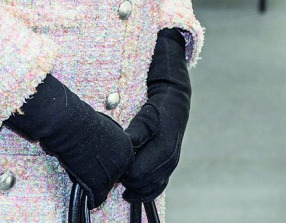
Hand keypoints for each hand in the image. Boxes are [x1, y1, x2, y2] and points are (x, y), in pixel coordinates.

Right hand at [4, 74, 133, 208]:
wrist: (70, 126)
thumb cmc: (81, 123)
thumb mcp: (105, 128)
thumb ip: (110, 142)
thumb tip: (104, 149)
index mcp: (127, 145)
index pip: (122, 164)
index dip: (108, 166)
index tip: (98, 165)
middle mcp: (124, 160)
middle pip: (115, 176)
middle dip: (102, 175)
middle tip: (88, 170)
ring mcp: (113, 173)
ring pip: (105, 187)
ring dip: (94, 185)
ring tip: (82, 174)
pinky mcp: (100, 184)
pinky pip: (97, 199)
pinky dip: (90, 198)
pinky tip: (83, 191)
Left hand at [123, 29, 191, 202]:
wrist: (176, 94)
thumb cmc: (158, 100)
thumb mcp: (148, 110)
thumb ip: (138, 129)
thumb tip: (127, 144)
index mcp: (164, 144)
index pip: (136, 171)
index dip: (120, 169)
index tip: (108, 161)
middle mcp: (170, 156)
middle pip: (141, 181)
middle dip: (125, 177)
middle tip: (110, 167)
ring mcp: (171, 161)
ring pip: (150, 185)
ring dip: (133, 184)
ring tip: (118, 177)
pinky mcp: (169, 163)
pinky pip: (158, 185)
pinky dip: (143, 191)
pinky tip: (129, 191)